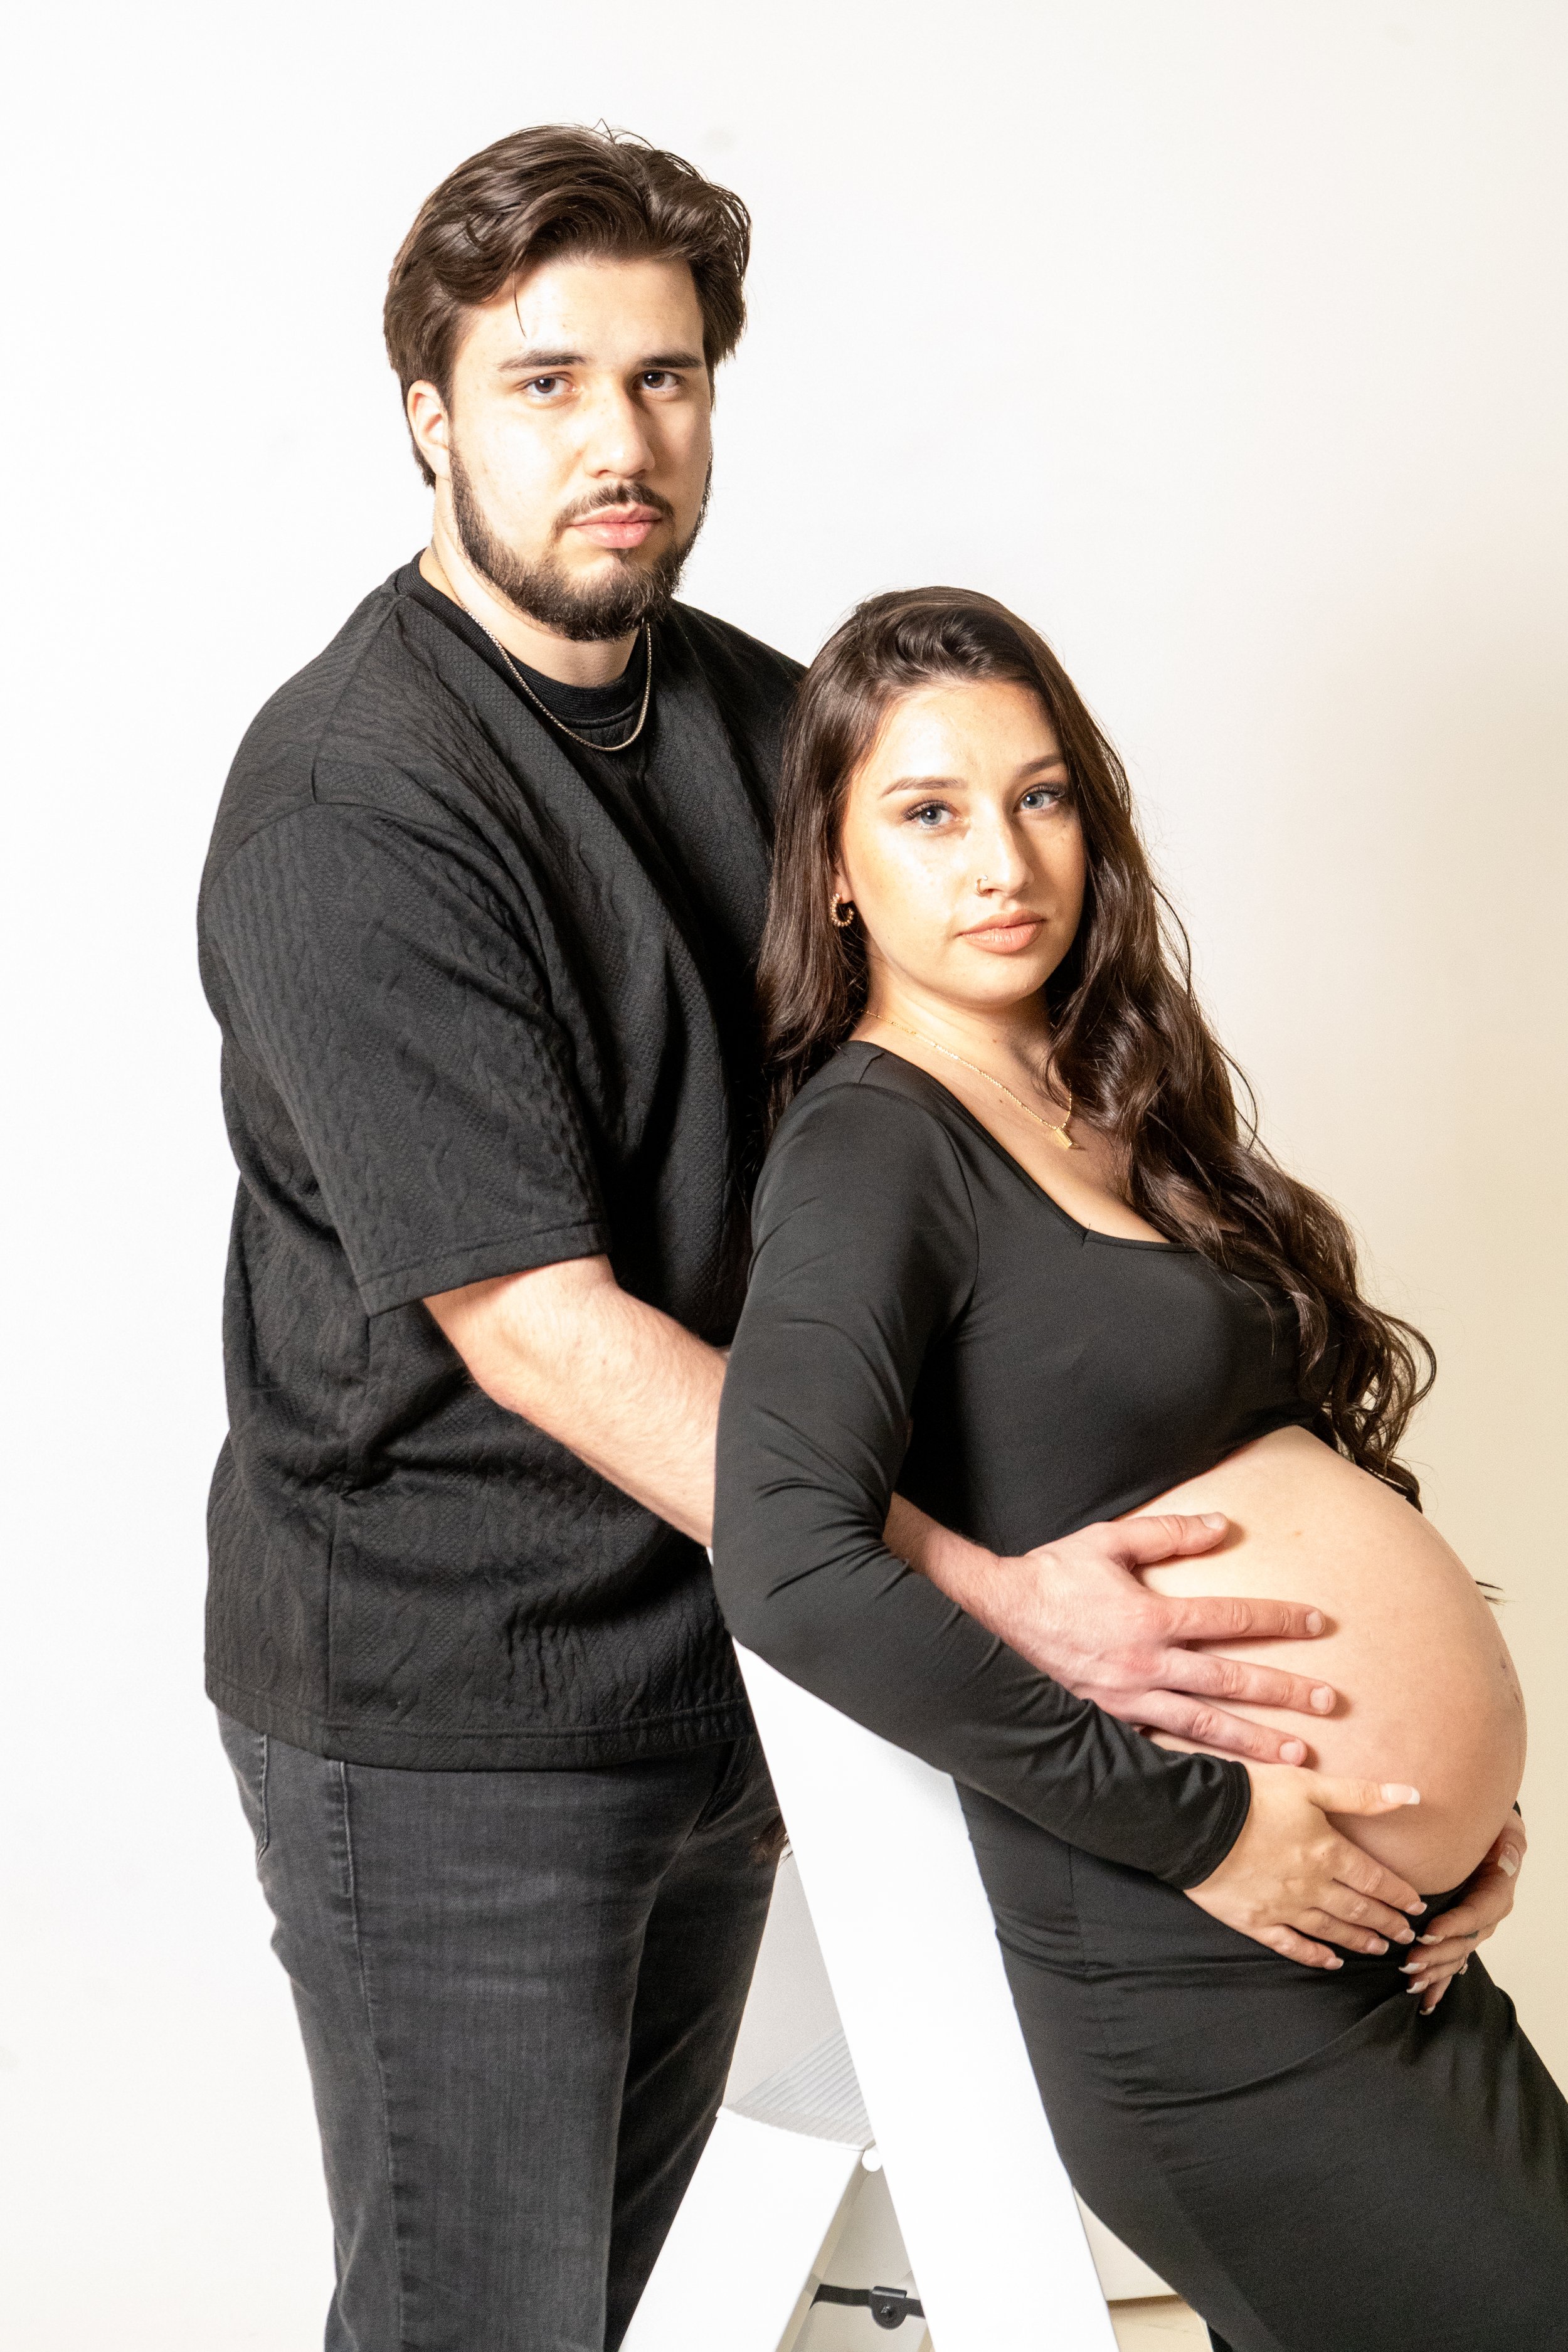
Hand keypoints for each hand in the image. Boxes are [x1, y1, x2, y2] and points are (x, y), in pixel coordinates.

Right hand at [994, 1513, 1336, 1764]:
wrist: (996, 1617)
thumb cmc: (1053, 1576)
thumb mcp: (1108, 1540)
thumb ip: (1169, 1533)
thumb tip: (1223, 1525)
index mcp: (1151, 1617)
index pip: (1231, 1617)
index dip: (1278, 1618)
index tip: (1318, 1623)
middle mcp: (1147, 1665)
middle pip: (1231, 1680)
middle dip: (1284, 1691)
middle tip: (1330, 1702)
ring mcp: (1130, 1699)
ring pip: (1206, 1726)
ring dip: (1257, 1741)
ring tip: (1301, 1756)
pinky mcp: (1113, 1721)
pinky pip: (1166, 1747)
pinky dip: (1203, 1764)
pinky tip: (1232, 1777)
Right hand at [1186, 1765, 1426, 1966]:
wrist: (1195, 1821)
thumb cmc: (1252, 1796)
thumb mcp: (1309, 1784)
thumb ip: (1361, 1794)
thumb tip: (1414, 1795)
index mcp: (1328, 1853)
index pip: (1375, 1879)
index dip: (1399, 1894)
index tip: (1417, 1906)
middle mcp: (1312, 1886)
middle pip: (1358, 1909)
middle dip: (1386, 1922)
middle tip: (1406, 1935)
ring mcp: (1284, 1908)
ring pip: (1332, 1931)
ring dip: (1359, 1940)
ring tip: (1378, 1948)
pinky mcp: (1256, 1921)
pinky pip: (1292, 1945)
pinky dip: (1314, 1956)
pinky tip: (1330, 1962)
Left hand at [1400, 1814, 1525, 2014]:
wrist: (1488, 1837)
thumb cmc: (1493, 1831)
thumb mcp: (1507, 1832)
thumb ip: (1509, 1847)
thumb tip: (1507, 1859)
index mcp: (1496, 1895)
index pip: (1475, 1915)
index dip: (1453, 1927)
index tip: (1427, 1933)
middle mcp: (1486, 1918)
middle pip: (1462, 1943)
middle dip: (1436, 1956)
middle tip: (1409, 1962)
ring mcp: (1473, 1931)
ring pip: (1455, 1957)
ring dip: (1434, 1972)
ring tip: (1411, 1983)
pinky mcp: (1459, 1936)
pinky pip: (1452, 1964)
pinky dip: (1439, 1984)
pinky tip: (1425, 2003)